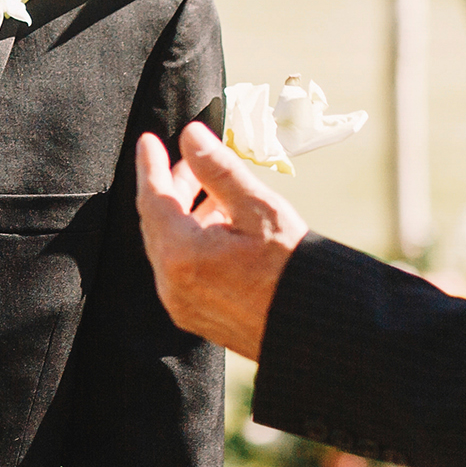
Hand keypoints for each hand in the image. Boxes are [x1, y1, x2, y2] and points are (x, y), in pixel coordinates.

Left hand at [135, 122, 310, 359]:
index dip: (150, 166)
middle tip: (192, 163)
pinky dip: (191, 242)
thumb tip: (192, 136)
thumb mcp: (259, 210)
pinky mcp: (194, 315)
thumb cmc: (294, 270)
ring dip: (184, 215)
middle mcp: (171, 283)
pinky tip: (218, 227)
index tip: (148, 141)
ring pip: (168, 246)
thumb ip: (219, 171)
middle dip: (172, 188)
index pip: (152, 199)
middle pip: (157, 222)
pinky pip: (180, 269)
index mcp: (181, 254)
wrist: (318, 330)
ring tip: (212, 192)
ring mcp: (180, 303)